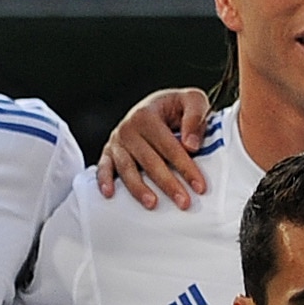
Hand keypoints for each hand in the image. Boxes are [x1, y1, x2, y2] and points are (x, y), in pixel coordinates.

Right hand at [96, 89, 213, 205]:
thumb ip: (194, 117)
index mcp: (147, 115)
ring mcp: (117, 141)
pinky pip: (103, 167)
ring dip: (139, 188)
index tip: (200, 187)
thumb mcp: (192, 101)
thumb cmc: (177, 107)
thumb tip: (190, 146)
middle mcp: (128, 128)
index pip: (169, 146)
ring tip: (152, 204)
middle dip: (168, 184)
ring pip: (127, 168)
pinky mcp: (108, 152)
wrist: (156, 106)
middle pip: (149, 160)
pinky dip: (104, 180)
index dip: (185, 167)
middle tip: (184, 203)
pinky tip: (110, 194)